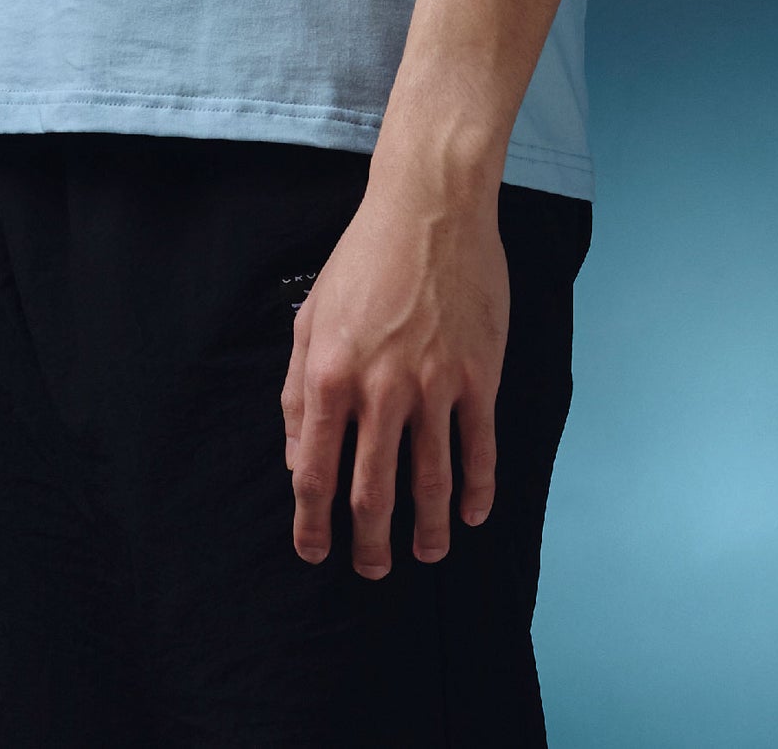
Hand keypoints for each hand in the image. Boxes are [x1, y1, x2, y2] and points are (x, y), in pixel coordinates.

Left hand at [278, 171, 508, 576]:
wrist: (429, 208)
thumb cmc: (363, 259)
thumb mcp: (310, 318)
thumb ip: (298, 392)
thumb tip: (298, 458)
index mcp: (330, 375)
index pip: (316, 473)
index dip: (313, 524)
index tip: (315, 552)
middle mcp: (380, 389)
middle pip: (373, 491)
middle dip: (370, 543)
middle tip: (372, 569)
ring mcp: (434, 385)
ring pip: (431, 481)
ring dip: (427, 529)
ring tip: (425, 553)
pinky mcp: (478, 376)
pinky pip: (480, 449)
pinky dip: (478, 491)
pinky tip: (472, 514)